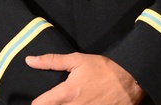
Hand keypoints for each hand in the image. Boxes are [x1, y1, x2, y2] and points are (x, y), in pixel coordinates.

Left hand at [26, 52, 144, 104]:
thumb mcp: (76, 60)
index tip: (38, 100)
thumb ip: (51, 61)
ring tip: (69, 102)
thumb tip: (29, 60)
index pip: (41, 104)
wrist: (131, 80)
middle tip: (53, 102)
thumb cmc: (103, 69)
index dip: (37, 102)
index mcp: (66, 94)